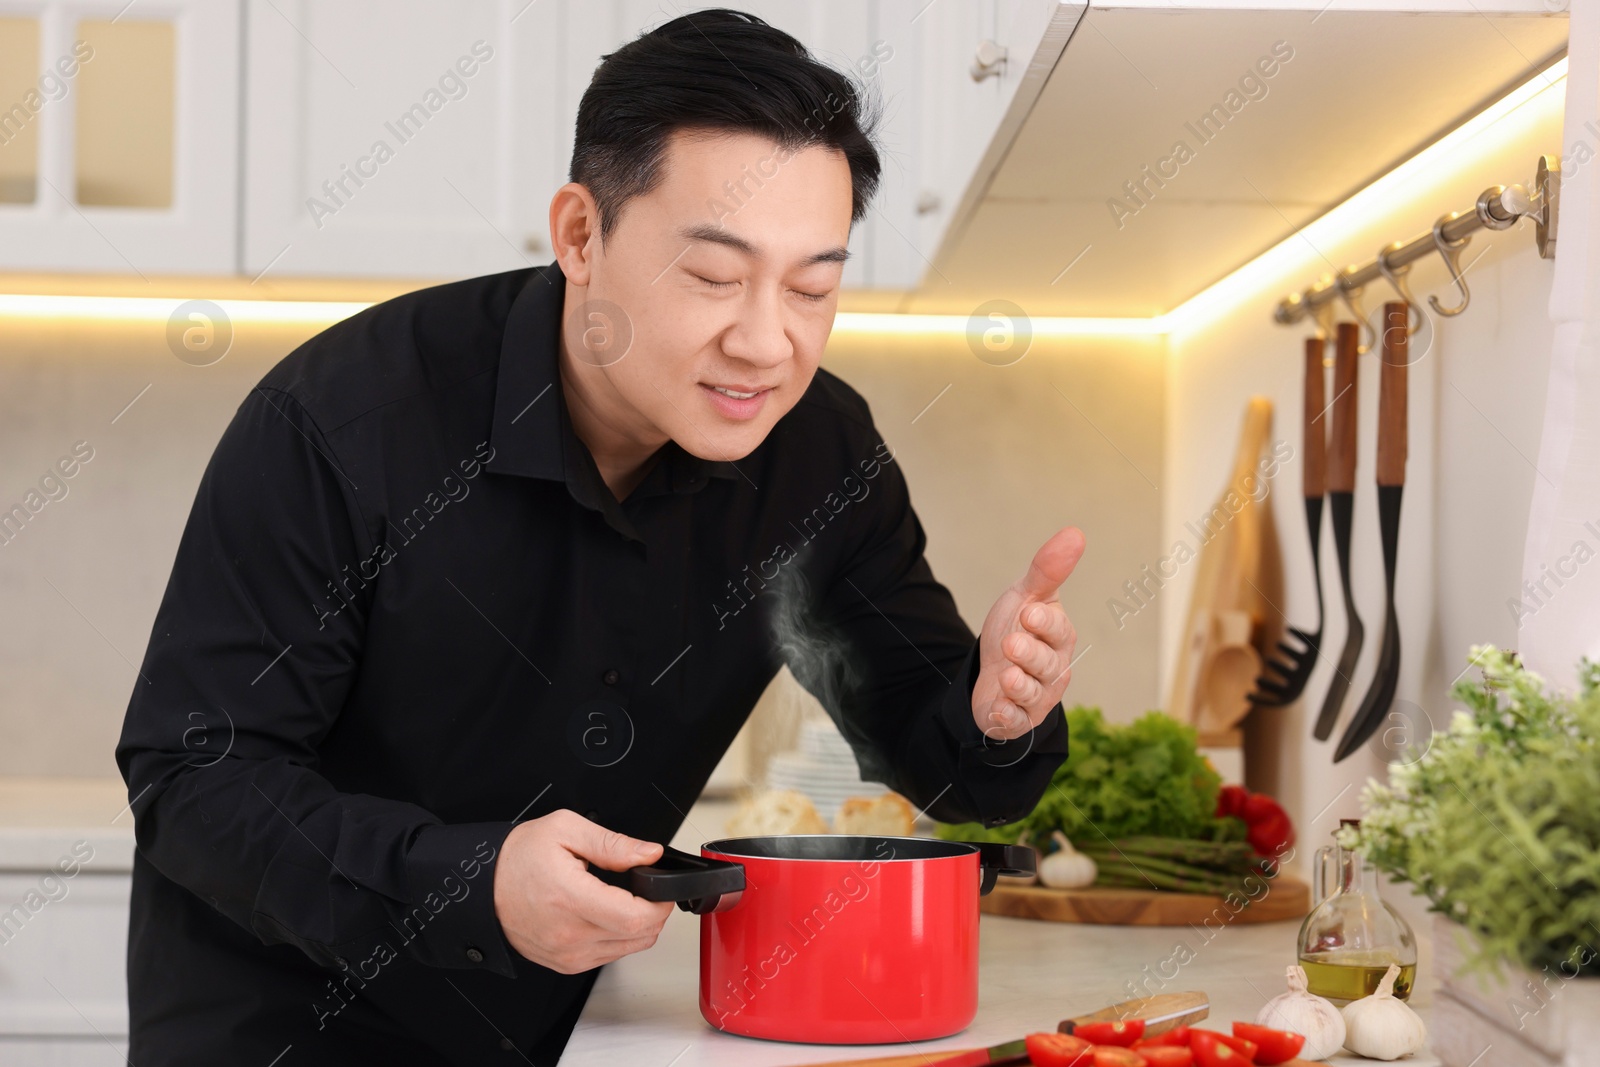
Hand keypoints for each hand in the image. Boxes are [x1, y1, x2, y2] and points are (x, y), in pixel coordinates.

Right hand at [492, 809, 673, 973]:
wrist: (482, 887)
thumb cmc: (517, 858)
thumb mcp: (565, 829)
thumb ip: (613, 844)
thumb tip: (649, 854)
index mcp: (570, 898)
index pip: (635, 918)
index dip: (660, 904)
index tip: (661, 888)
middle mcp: (569, 934)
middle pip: (639, 937)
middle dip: (654, 912)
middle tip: (645, 889)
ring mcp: (566, 954)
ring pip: (628, 949)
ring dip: (637, 927)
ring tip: (622, 899)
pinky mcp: (565, 964)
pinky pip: (608, 956)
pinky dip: (618, 938)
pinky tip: (605, 914)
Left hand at [971, 526, 1084, 740]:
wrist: (994, 672)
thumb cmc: (1017, 630)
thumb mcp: (1025, 597)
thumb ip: (1047, 570)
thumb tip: (1074, 533)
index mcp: (1058, 637)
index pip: (1057, 630)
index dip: (1044, 623)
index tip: (1029, 613)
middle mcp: (1054, 669)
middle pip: (1045, 665)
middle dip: (1028, 655)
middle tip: (1011, 644)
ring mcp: (1037, 697)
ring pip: (1031, 694)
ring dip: (1017, 687)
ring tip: (1005, 677)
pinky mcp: (1018, 719)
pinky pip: (1014, 721)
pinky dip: (1005, 717)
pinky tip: (996, 710)